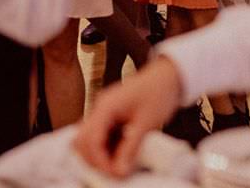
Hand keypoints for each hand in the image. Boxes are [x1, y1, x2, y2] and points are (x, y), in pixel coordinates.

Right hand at [74, 57, 182, 176]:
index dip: (100, 160)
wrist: (168, 76)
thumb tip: (119, 171)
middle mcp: (100, 108)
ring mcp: (103, 111)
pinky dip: (105, 148)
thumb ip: (130, 148)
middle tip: (114, 171)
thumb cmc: (159, 93)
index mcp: (106, 107)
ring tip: (117, 164)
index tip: (115, 174)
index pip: (91, 139)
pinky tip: (120, 155)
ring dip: (98, 154)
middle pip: (81, 139)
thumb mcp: (146, 123)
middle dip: (94, 159)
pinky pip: (99, 135)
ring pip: (88, 138)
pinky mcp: (110, 115)